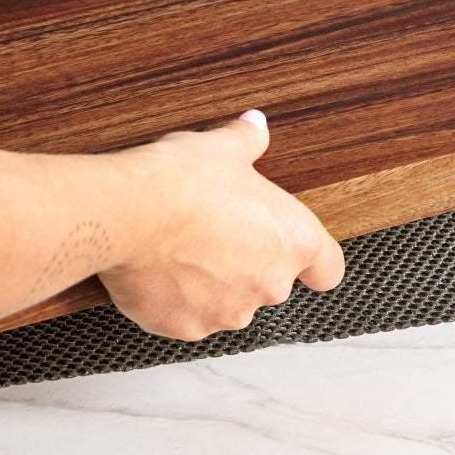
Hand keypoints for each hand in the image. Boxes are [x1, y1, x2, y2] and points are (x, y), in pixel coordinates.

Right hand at [91, 110, 344, 339]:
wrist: (126, 213)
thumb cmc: (182, 180)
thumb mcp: (223, 147)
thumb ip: (248, 140)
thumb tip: (255, 127)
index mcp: (293, 242)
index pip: (327, 270)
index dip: (312, 261)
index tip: (289, 247)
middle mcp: (269, 286)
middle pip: (270, 281)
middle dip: (245, 261)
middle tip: (213, 228)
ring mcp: (227, 312)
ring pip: (227, 301)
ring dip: (210, 283)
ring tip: (179, 246)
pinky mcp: (186, 327)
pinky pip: (187, 315)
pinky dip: (175, 298)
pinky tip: (156, 267)